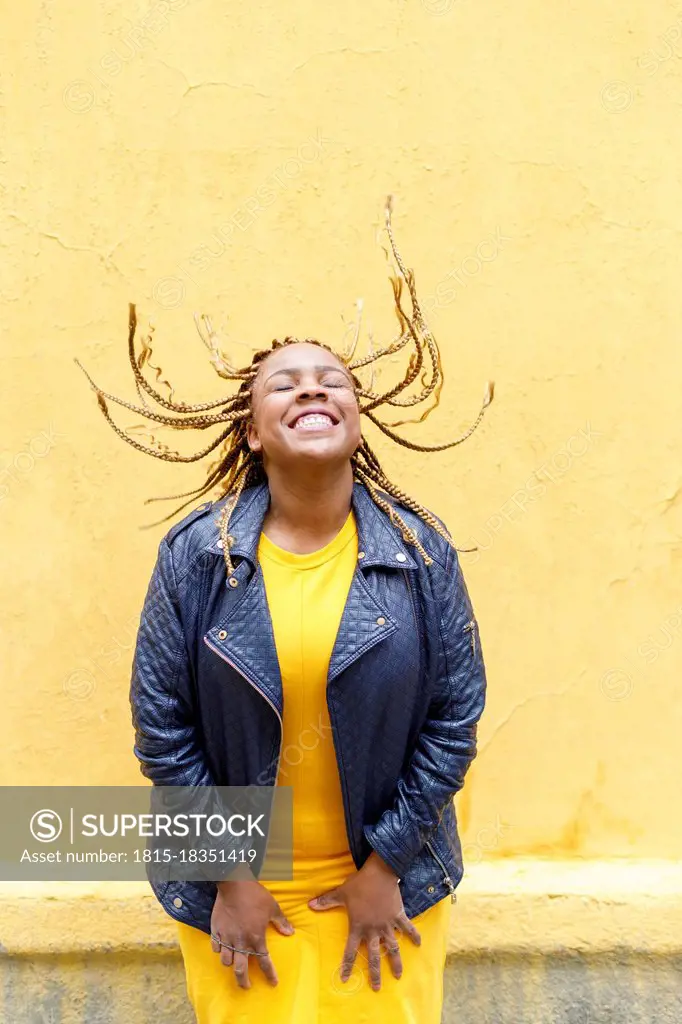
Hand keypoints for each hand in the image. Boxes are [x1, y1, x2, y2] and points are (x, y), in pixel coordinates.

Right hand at [211, 876, 294, 988]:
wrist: (234, 884)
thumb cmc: (256, 895)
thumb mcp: (272, 907)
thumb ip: (281, 922)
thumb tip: (290, 933)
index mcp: (256, 938)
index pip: (264, 962)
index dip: (270, 974)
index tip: (273, 983)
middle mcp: (241, 942)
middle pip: (240, 970)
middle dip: (243, 981)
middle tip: (246, 986)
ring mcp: (227, 938)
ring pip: (226, 961)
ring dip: (231, 964)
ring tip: (234, 964)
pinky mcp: (216, 931)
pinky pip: (215, 948)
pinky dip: (219, 950)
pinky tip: (222, 949)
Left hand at [308, 852, 420, 990]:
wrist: (379, 873)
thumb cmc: (359, 884)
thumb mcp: (341, 893)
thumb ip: (326, 901)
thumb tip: (309, 905)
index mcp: (358, 926)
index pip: (350, 950)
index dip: (347, 965)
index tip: (345, 979)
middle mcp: (373, 930)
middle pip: (373, 956)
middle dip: (375, 973)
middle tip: (377, 988)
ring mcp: (387, 924)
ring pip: (392, 948)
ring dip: (396, 962)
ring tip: (398, 975)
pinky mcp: (398, 916)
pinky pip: (407, 928)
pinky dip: (414, 935)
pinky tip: (419, 944)